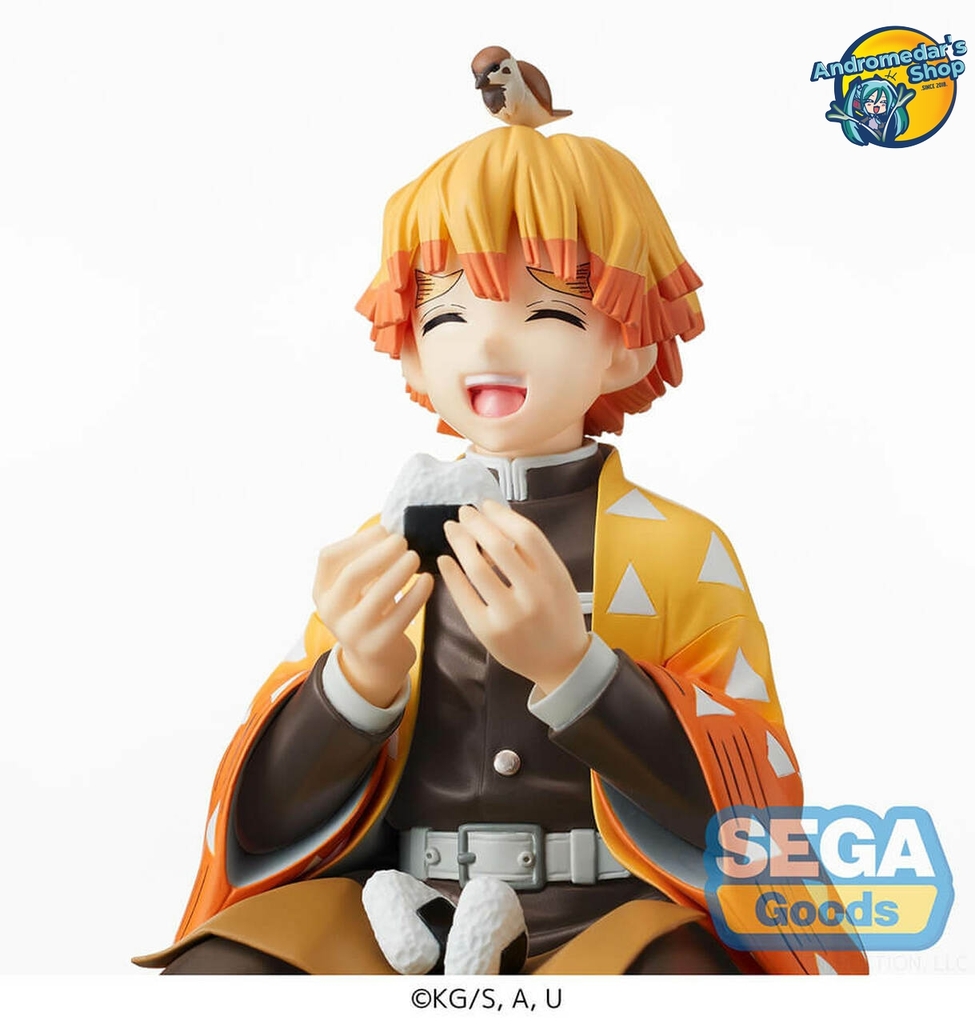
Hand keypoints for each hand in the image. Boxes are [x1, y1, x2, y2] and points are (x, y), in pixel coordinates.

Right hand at [313, 524, 433, 707]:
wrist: (373, 662)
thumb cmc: (368, 610)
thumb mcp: (355, 588)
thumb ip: (365, 561)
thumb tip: (389, 528)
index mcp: (321, 591)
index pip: (329, 557)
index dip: (358, 540)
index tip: (384, 530)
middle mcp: (330, 612)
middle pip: (352, 574)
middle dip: (380, 553)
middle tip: (403, 541)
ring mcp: (352, 632)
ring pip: (377, 595)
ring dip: (399, 571)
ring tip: (416, 557)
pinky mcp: (376, 646)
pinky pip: (400, 616)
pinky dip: (416, 594)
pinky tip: (428, 580)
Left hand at [438, 502, 588, 693]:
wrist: (561, 664)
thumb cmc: (557, 614)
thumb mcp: (558, 581)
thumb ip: (533, 555)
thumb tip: (496, 521)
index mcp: (554, 578)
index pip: (526, 534)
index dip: (502, 515)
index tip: (486, 505)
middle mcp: (533, 595)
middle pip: (498, 546)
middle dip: (476, 523)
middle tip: (463, 512)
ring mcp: (509, 616)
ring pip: (476, 569)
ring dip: (460, 542)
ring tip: (452, 530)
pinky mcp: (487, 631)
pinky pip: (463, 595)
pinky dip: (451, 573)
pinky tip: (445, 559)